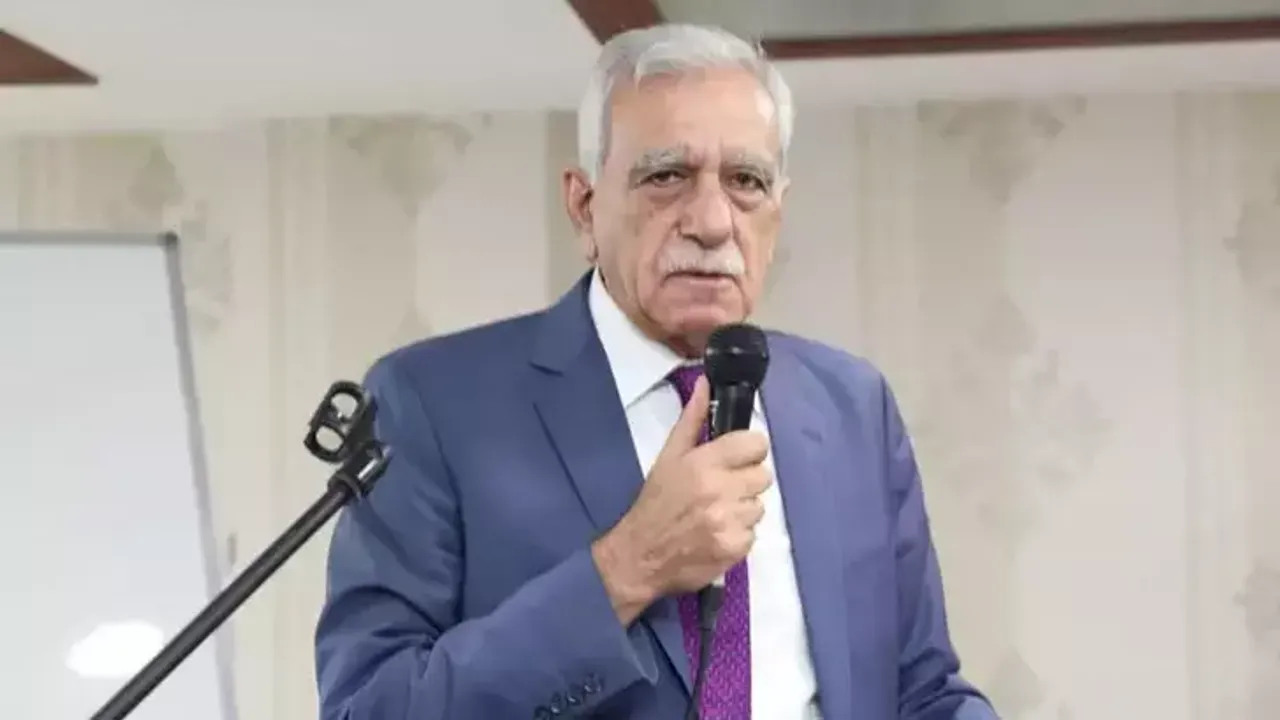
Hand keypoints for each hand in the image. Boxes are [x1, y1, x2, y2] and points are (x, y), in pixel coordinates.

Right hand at [592, 376, 771, 622]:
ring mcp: (730, 521)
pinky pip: (753, 533)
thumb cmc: (656, 502)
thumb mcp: (668, 456)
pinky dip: (738, 535)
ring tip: (716, 514)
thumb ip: (692, 419)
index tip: (736, 460)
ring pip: (759, 506)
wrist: (640, 555)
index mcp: (704, 462)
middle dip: (745, 481)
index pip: (756, 444)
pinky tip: (716, 534)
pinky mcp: (736, 548)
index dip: (749, 452)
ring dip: (742, 509)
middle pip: (763, 475)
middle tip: (722, 490)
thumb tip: (705, 382)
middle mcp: (721, 489)